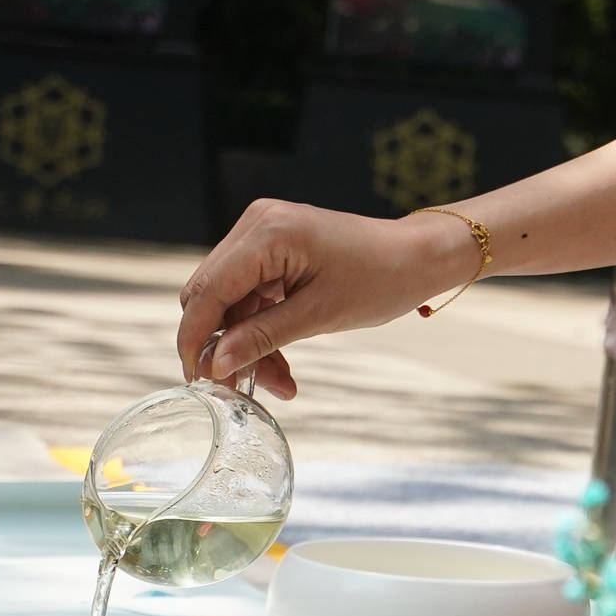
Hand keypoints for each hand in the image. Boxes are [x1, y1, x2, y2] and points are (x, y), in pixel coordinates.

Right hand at [175, 201, 476, 398]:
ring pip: (231, 302)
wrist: (418, 258)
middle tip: (241, 389)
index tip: (199, 382)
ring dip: (247, 344)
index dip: (196, 340)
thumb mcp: (319, 316)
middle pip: (212, 296)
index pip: (208, 291)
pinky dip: (261, 329)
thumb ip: (261, 337)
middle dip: (225, 346)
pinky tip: (280, 365)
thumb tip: (215, 365)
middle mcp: (257, 225)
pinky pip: (251, 296)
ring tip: (279, 384)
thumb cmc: (382, 278)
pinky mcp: (274, 250)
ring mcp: (264, 235)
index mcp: (267, 233)